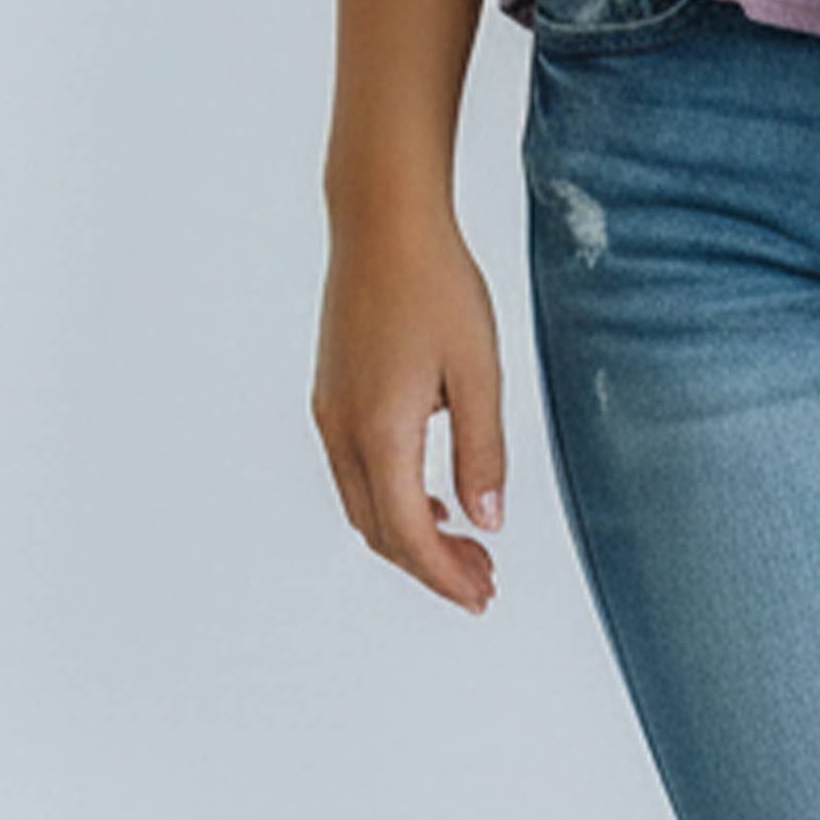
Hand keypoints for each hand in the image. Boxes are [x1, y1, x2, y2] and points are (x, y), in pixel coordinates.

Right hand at [311, 195, 505, 614]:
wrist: (382, 222)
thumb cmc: (436, 284)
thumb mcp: (477, 370)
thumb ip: (483, 451)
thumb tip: (488, 521)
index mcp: (382, 431)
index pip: (410, 534)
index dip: (445, 576)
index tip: (482, 596)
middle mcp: (344, 431)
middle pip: (381, 531)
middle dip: (431, 565)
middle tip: (484, 579)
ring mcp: (330, 412)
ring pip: (364, 505)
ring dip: (411, 534)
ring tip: (466, 544)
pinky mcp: (332, 393)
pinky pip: (356, 472)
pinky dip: (393, 499)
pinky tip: (432, 494)